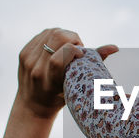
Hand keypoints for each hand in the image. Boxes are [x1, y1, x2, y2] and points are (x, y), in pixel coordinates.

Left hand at [1, 28, 117, 137]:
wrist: (33, 105)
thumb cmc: (61, 96)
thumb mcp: (78, 85)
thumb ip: (95, 63)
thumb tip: (114, 47)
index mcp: (50, 81)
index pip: (58, 57)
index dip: (73, 50)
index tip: (81, 54)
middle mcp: (36, 70)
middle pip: (56, 38)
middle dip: (72, 38)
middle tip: (77, 47)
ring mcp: (28, 60)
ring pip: (50, 32)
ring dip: (64, 35)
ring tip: (69, 46)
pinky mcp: (23, 53)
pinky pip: (42, 34)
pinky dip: (54, 35)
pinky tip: (59, 45)